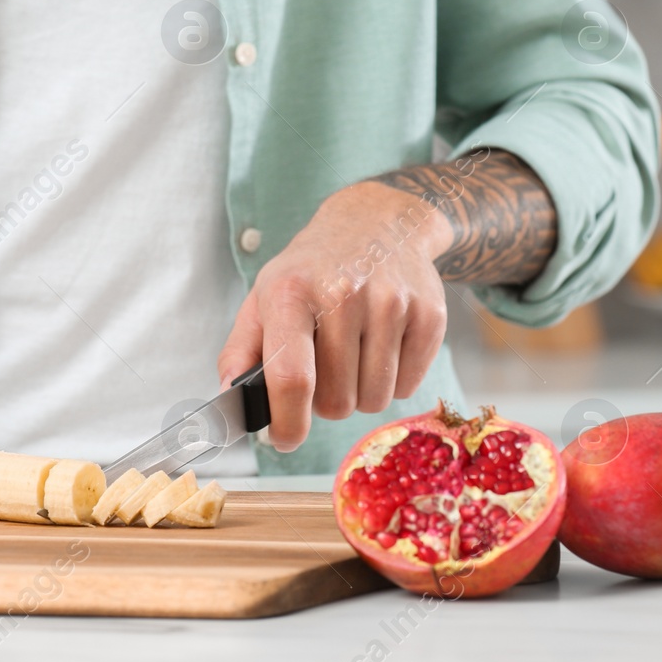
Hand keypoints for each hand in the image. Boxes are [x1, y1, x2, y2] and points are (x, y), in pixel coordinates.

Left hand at [217, 182, 452, 451]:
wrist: (378, 223)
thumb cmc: (314, 270)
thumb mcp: (264, 296)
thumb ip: (241, 350)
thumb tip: (231, 399)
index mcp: (292, 292)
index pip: (292, 379)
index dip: (288, 423)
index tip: (285, 438)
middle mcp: (344, 294)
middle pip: (337, 401)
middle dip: (327, 402)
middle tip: (326, 371)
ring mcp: (392, 302)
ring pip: (375, 400)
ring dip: (361, 394)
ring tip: (354, 357)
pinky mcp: (430, 315)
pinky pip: (408, 387)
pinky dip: (393, 382)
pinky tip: (383, 347)